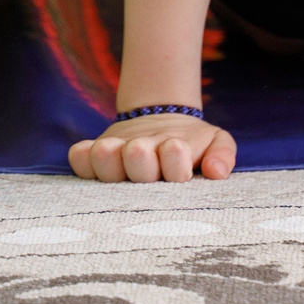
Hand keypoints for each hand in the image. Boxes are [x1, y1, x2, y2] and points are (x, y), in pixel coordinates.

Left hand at [67, 112, 236, 181]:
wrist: (162, 121)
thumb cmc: (192, 139)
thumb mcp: (218, 140)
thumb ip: (223, 153)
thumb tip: (216, 172)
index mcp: (176, 180)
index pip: (175, 176)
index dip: (173, 163)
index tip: (175, 146)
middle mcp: (142, 182)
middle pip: (138, 175)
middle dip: (139, 160)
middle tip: (141, 147)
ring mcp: (116, 173)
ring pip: (107, 170)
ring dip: (109, 158)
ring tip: (117, 145)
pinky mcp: (94, 164)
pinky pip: (80, 163)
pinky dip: (82, 156)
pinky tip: (91, 147)